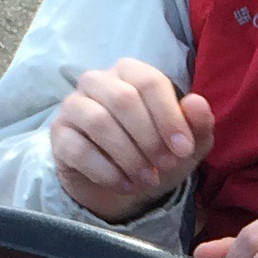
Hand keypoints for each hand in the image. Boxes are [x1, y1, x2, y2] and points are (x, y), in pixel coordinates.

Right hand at [50, 59, 214, 221]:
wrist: (123, 183)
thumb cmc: (155, 153)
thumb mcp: (186, 143)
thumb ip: (198, 123)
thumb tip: (197, 104)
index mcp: (130, 72)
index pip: (150, 82)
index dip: (170, 117)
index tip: (184, 149)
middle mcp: (98, 81)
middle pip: (124, 100)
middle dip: (150, 138)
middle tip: (165, 166)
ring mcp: (74, 106)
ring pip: (99, 122)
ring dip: (129, 156)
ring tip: (147, 179)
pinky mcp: (59, 136)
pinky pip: (79, 149)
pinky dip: (107, 172)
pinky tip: (125, 185)